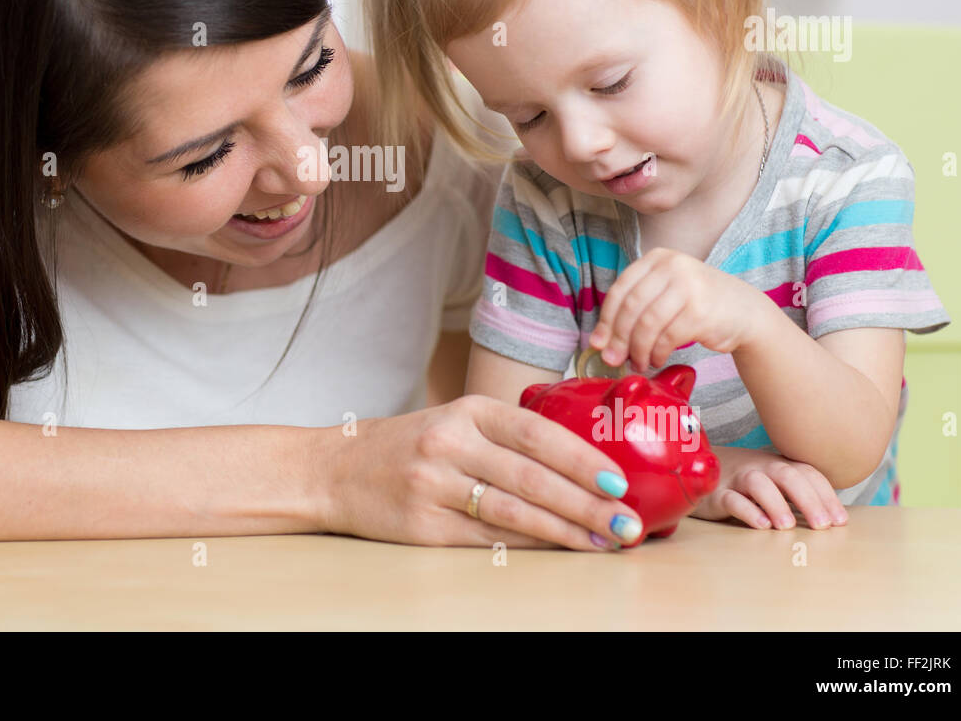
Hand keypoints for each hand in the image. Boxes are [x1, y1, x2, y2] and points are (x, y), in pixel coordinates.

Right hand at [320, 395, 645, 550]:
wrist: (333, 471)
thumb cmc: (408, 446)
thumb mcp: (454, 422)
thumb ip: (507, 437)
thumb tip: (584, 466)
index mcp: (465, 411)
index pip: (535, 432)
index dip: (581, 458)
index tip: (619, 480)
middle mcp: (449, 443)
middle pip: (531, 477)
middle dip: (587, 503)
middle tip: (627, 522)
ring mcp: (434, 485)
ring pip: (513, 512)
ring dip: (566, 531)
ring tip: (603, 541)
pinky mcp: (423, 526)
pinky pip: (487, 539)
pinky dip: (529, 547)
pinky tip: (558, 550)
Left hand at [587, 247, 771, 372]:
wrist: (746, 312)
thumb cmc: (698, 304)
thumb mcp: (665, 292)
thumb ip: (635, 309)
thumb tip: (600, 343)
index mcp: (657, 258)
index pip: (620, 290)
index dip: (605, 319)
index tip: (597, 343)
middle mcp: (672, 267)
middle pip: (630, 307)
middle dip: (618, 338)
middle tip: (613, 360)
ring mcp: (688, 287)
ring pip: (647, 324)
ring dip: (637, 350)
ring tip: (638, 363)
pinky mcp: (700, 311)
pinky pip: (667, 338)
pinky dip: (657, 353)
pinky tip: (657, 360)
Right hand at [690, 446, 848, 529]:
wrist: (696, 467)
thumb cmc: (744, 482)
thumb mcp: (772, 481)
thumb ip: (797, 495)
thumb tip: (832, 520)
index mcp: (779, 465)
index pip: (808, 474)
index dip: (826, 496)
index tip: (840, 521)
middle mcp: (760, 468)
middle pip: (787, 475)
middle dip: (808, 499)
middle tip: (822, 525)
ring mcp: (737, 479)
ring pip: (758, 483)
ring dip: (776, 503)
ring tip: (787, 526)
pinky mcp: (716, 494)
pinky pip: (732, 498)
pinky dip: (747, 510)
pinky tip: (760, 524)